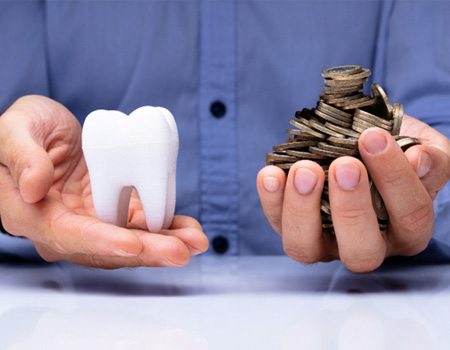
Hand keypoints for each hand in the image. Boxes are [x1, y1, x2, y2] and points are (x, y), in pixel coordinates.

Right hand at [0, 95, 207, 267]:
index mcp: (32, 213)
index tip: (134, 244)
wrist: (44, 135)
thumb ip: (21, 156)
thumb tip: (33, 187)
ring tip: (195, 241)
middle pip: (107, 248)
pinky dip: (166, 228)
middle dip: (146, 251)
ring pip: (130, 241)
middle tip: (181, 251)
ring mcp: (91, 220)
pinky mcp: (112, 211)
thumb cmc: (21, 132)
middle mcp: (64, 226)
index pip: (68, 235)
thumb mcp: (12, 130)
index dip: (102, 241)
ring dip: (164, 244)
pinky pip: (140, 225)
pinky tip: (188, 229)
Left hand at [257, 115, 449, 272]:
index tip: (374, 138)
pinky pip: (277, 224)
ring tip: (305, 169)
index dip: (395, 178)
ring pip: (306, 248)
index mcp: (406, 230)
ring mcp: (324, 243)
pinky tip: (271, 173)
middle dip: (351, 207)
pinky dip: (270, 199)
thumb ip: (431, 159)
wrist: (361, 149)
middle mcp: (366, 246)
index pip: (409, 216)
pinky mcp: (293, 230)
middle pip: (360, 250)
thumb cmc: (394, 154)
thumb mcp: (421, 150)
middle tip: (345, 165)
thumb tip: (420, 159)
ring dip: (302, 208)